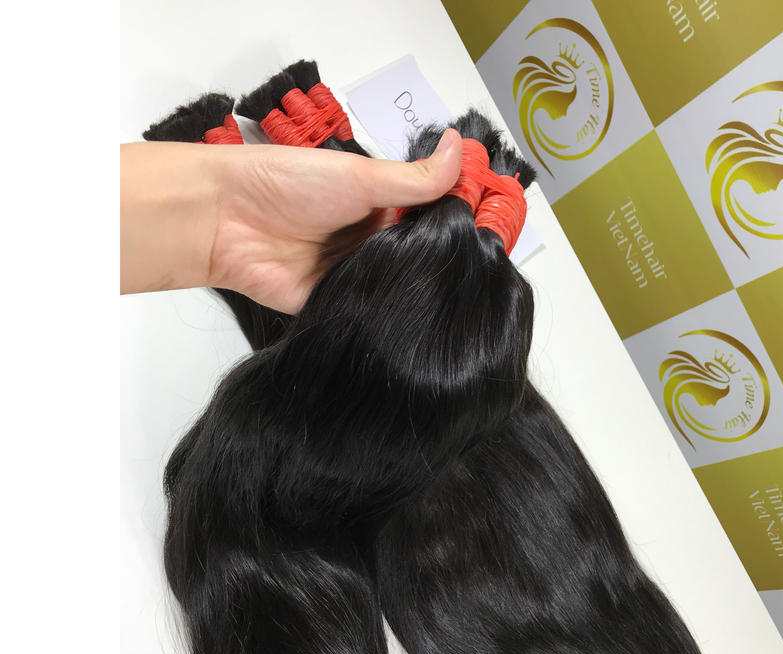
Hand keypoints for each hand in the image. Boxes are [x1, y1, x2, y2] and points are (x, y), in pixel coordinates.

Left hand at [120, 129, 463, 313]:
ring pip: (403, 286)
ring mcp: (358, 275)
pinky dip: (394, 313)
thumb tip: (462, 148)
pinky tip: (423, 317)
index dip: (463, 219)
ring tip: (463, 294)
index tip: (498, 225)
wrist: (226, 222)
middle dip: (449, 259)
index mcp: (379, 204)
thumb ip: (414, 177)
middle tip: (487, 266)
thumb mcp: (360, 176)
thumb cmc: (288, 184)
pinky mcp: (341, 307)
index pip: (433, 214)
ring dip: (423, 287)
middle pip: (423, 254)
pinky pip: (375, 312)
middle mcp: (373, 240)